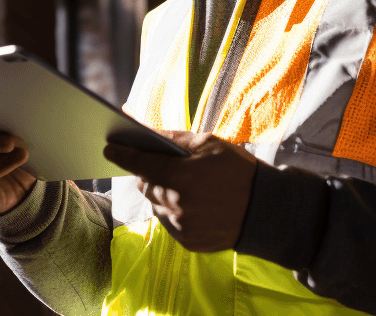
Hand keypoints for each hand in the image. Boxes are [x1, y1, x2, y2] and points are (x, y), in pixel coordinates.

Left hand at [104, 130, 257, 252]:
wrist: (265, 210)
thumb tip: (147, 133)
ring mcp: (180, 225)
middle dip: (150, 174)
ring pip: (156, 204)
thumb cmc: (238, 170)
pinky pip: (169, 222)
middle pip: (145, 185)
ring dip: (163, 194)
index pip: (140, 163)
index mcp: (181, 176)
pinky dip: (175, 212)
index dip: (122, 154)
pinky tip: (195, 205)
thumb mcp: (210, 144)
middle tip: (166, 168)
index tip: (109, 148)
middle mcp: (176, 204)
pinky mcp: (186, 241)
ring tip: (187, 188)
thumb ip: (175, 139)